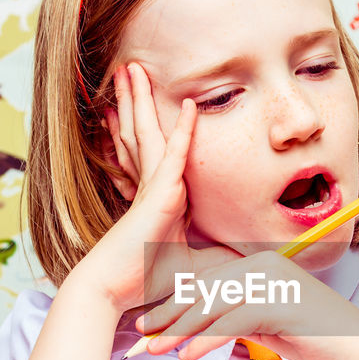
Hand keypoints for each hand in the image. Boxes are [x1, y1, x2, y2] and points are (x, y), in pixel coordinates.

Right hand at [72, 63, 238, 313]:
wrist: (113, 291)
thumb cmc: (143, 282)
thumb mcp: (190, 267)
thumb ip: (217, 259)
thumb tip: (245, 262)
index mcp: (158, 197)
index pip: (155, 150)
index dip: (144, 123)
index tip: (141, 100)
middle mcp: (152, 186)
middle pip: (144, 133)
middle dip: (135, 100)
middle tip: (129, 68)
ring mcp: (153, 188)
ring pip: (151, 134)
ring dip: (144, 100)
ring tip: (132, 69)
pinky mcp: (159, 195)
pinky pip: (175, 156)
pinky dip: (184, 131)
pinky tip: (190, 106)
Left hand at [136, 251, 358, 359]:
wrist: (357, 349)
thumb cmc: (314, 338)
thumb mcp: (269, 324)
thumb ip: (240, 318)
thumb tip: (208, 328)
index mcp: (260, 265)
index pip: (208, 283)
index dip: (176, 304)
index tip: (150, 323)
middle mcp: (263, 266)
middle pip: (205, 290)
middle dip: (170, 314)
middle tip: (140, 334)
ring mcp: (272, 282)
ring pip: (213, 305)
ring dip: (180, 329)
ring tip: (154, 348)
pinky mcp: (278, 302)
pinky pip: (231, 322)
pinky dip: (206, 339)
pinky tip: (186, 355)